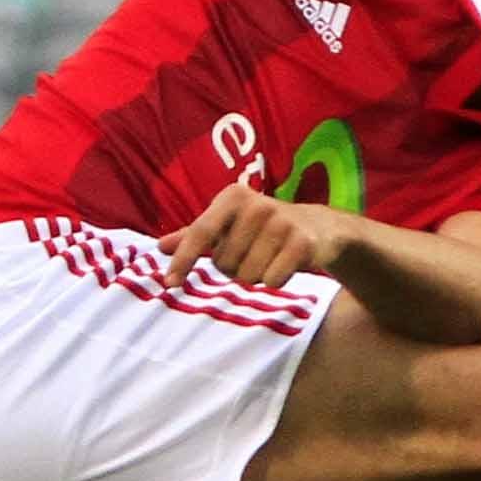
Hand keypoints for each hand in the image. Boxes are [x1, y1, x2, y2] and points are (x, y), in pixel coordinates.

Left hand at [159, 184, 348, 290]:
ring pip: (248, 276)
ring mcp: (282, 223)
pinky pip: (273, 280)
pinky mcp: (302, 244)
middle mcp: (257, 205)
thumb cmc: (263, 228)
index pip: (200, 233)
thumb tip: (160, 246)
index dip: (183, 260)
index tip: (169, 283)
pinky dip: (275, 280)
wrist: (320, 228)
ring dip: (255, 277)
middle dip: (233, 269)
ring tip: (268, 260)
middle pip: (224, 263)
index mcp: (233, 197)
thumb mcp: (229, 224)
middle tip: (250, 256)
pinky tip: (284, 266)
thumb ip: (195, 235)